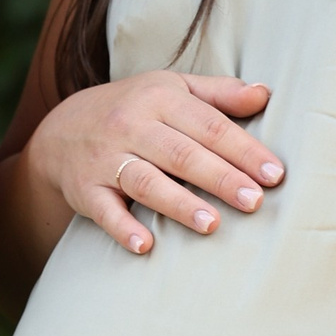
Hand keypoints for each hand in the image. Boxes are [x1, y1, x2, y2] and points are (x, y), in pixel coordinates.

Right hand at [28, 70, 282, 256]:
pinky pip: (104, 210)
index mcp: (160, 99)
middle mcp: (132, 126)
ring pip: (146, 181)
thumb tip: (265, 95)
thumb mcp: (172, 89)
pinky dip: (122, 227)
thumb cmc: (134, 109)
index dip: (243, 150)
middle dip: (220, 178)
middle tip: (254, 202)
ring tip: (212, 225)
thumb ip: (219, 94)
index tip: (274, 174)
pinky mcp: (85, 189)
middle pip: (181, 154)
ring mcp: (106, 159)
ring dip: (179, 204)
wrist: (61, 130)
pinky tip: (145, 246)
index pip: (209, 126)